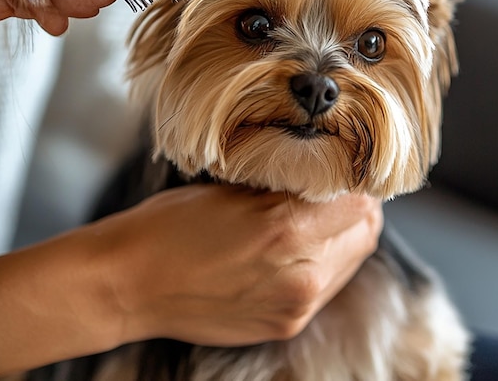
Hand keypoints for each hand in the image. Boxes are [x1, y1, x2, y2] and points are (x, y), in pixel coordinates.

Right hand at [100, 186, 382, 346]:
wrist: (133, 283)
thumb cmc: (171, 224)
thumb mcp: (231, 187)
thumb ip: (286, 186)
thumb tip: (324, 176)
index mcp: (287, 228)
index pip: (361, 203)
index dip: (357, 182)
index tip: (345, 171)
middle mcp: (301, 274)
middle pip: (364, 235)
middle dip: (357, 209)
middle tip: (338, 190)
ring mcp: (295, 307)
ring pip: (350, 263)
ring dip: (342, 238)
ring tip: (315, 218)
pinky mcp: (284, 326)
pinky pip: (325, 289)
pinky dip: (322, 264)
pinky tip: (295, 249)